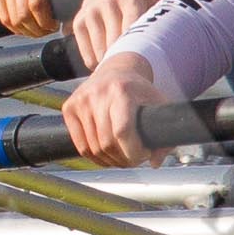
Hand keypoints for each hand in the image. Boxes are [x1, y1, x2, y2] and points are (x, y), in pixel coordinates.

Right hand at [0, 0, 71, 36]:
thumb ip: (70, 4)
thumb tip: (69, 30)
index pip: (37, 4)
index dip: (45, 21)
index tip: (54, 25)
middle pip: (23, 13)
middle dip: (37, 29)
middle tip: (47, 30)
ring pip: (12, 18)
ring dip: (27, 30)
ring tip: (38, 29)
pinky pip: (4, 17)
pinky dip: (15, 28)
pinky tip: (26, 27)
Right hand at [61, 52, 166, 167]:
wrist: (116, 71)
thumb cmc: (139, 91)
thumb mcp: (158, 105)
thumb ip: (164, 136)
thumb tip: (156, 163)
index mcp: (122, 91)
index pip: (123, 131)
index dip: (133, 151)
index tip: (145, 155)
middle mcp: (98, 94)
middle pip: (107, 142)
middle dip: (124, 159)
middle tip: (134, 159)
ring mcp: (81, 100)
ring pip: (93, 148)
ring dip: (110, 160)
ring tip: (123, 157)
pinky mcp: (69, 107)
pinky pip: (81, 145)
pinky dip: (95, 157)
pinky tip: (107, 155)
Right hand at [73, 0, 166, 68]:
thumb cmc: (136, 13)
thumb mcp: (148, 14)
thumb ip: (154, 32)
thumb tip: (164, 58)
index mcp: (131, 0)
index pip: (134, 30)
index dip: (138, 51)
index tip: (143, 67)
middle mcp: (109, 2)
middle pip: (116, 43)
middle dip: (124, 60)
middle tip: (132, 75)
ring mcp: (91, 11)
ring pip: (101, 51)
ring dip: (110, 64)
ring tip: (120, 71)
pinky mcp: (78, 22)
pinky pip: (88, 54)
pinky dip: (97, 64)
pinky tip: (105, 63)